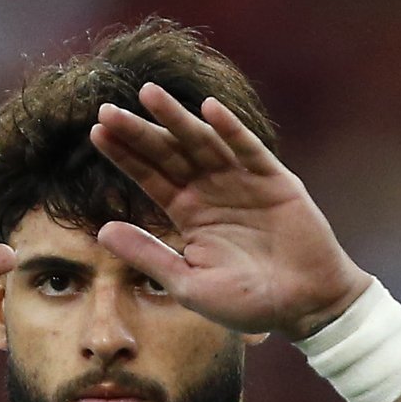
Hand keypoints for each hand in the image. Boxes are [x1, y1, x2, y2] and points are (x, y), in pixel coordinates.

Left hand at [87, 82, 370, 337]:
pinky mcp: (276, 182)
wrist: (304, 307)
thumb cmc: (245, 303)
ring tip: (148, 94)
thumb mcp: (187, 284)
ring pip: (203, 143)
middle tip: (106, 109)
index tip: (96, 132)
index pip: (150, 177)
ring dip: (176, 119)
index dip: (125, 155)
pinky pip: (249, 150)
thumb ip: (148, 255)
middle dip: (139, 131)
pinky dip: (231, 130)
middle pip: (169, 153)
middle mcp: (212, 191)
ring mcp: (243, 182)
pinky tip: (208, 110)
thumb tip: (101, 230)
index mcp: (189, 213)